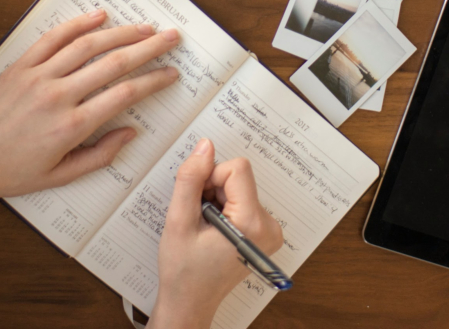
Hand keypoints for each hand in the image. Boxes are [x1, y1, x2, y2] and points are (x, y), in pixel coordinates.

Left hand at [0, 9, 180, 204]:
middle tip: (171, 37)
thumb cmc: (10, 173)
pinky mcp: (20, 67)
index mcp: (72, 127)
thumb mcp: (60, 176)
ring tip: (144, 26)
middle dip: (148, 47)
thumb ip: (100, 155)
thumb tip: (131, 133)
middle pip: (114, 63)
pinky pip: (52, 38)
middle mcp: (58, 96)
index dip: (154, 81)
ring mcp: (37, 77)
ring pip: (87, 45)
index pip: (125, 94)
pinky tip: (98, 16)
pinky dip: (77, 24)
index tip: (171, 73)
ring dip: (121, 32)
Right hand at [150, 139, 283, 328]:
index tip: (198, 202)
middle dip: (212, 190)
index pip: (237, 169)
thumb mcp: (179, 221)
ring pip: (239, 187)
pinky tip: (213, 230)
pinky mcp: (264, 232)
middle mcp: (269, 226)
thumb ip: (191, 179)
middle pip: (239, 178)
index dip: (210, 178)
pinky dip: (224, 208)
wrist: (190, 302)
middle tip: (198, 218)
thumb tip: (205, 146)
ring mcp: (270, 230)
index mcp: (253, 223)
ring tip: (204, 228)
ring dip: (216, 199)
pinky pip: (243, 200)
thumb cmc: (183, 270)